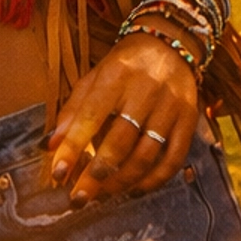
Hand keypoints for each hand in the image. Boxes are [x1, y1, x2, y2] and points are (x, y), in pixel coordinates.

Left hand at [48, 29, 200, 205]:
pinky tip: (134, 189)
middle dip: (96, 174)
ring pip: (147, 154)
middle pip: (120, 140)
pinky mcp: (189, 118)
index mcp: (117, 74)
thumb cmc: (125, 65)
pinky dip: (153, 180)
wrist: (171, 43)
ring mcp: (171, 105)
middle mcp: (147, 89)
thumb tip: (51, 147)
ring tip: (102, 194)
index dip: (73, 147)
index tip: (58, 174)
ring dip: (121, 182)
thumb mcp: (94, 77)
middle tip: (79, 197)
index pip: (91, 116)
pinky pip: (173, 158)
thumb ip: (73, 111)